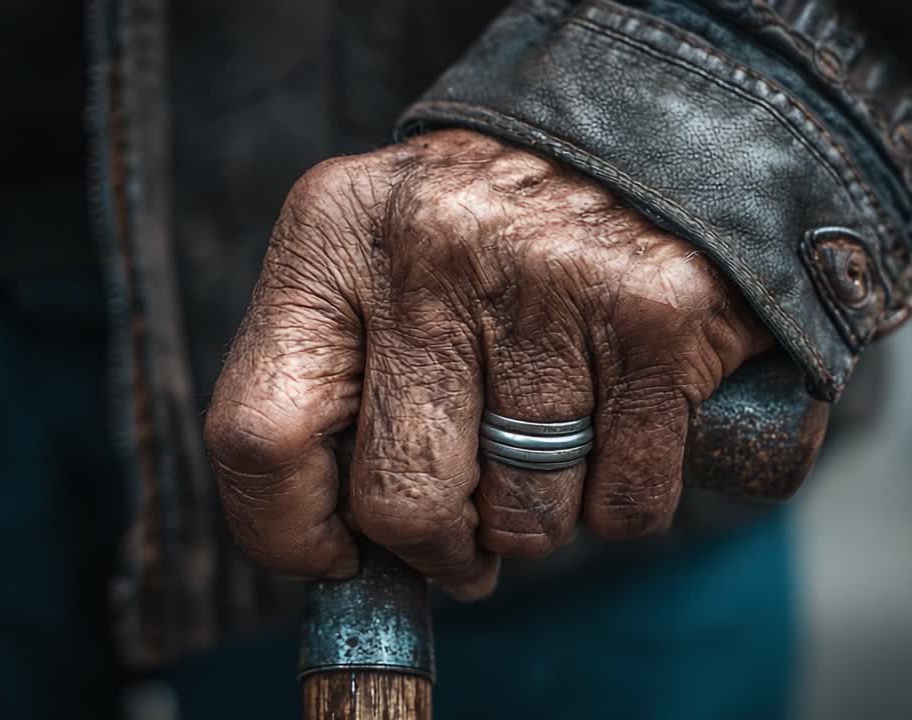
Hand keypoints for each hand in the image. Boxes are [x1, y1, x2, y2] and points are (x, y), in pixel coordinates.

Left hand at [204, 130, 771, 598]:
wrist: (639, 141)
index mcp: (331, 236)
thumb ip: (335, 388)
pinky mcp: (654, 312)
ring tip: (548, 446)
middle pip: (399, 499)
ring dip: (536, 520)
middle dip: (439, 547)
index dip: (286, 530)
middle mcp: (429, 246)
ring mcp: (547, 275)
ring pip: (524, 516)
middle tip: (464, 534)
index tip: (334, 555)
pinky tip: (615, 428)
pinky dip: (619, 500)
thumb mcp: (375, 272)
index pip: (257, 434)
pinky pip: (623, 503)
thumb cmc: (482, 246)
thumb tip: (335, 555)